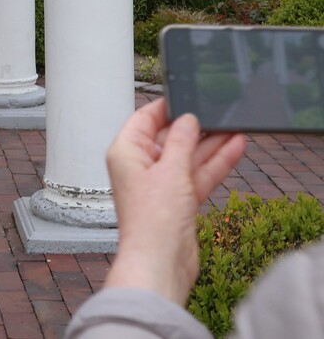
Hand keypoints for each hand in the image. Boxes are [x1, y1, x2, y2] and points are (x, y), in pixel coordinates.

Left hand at [104, 97, 245, 305]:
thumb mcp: (170, 170)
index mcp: (126, 152)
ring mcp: (161, 185)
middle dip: (196, 127)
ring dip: (211, 144)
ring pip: (188, 157)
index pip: (145, 118)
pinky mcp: (178, 202)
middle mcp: (141, 166)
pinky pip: (197, 175)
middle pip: (170, 137)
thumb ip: (181, 141)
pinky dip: (214, 164)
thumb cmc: (153, 220)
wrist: (160, 265)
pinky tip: (234, 149)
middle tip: (218, 112)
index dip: (167, 106)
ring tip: (234, 126)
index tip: (187, 94)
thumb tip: (188, 119)